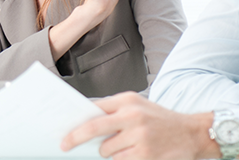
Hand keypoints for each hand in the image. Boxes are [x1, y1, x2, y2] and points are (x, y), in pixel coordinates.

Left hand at [61, 92, 217, 159]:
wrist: (193, 133)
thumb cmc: (159, 119)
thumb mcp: (137, 105)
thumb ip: (112, 109)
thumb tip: (82, 119)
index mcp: (127, 101)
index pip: (93, 110)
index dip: (75, 123)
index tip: (63, 133)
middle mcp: (133, 116)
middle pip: (93, 129)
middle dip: (75, 139)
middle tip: (65, 146)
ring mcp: (140, 137)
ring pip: (106, 150)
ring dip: (107, 152)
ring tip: (123, 145)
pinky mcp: (146, 155)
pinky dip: (120, 159)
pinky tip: (132, 153)